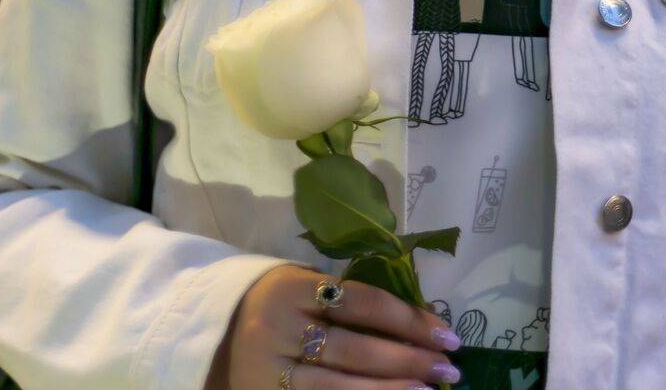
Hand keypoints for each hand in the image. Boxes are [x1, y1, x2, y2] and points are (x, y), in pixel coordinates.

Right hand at [206, 265, 462, 388]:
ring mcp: (271, 373)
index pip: (362, 303)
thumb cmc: (281, 302)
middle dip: (408, 360)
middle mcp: (278, 330)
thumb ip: (353, 299)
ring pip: (339, 387)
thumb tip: (422, 322)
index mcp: (293, 289)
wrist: (216, 332)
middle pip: (355, 349)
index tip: (446, 334)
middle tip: (450, 368)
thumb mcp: (308, 285)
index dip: (408, 319)